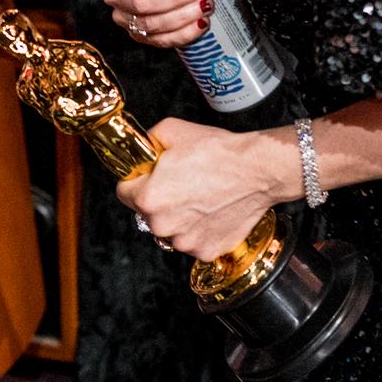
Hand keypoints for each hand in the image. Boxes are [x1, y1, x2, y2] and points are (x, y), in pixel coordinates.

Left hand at [114, 116, 288, 261]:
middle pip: (147, 213)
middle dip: (158, 199)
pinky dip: (201, 229)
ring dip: (179, 217)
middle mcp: (163, 225)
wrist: (258, 169)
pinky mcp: (207, 251)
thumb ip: (147, 142)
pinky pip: (194, 241)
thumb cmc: (219, 152)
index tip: (149, 176)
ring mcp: (186, 241)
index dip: (136, 180)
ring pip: (171, 229)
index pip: (123, 192)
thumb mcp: (171, 130)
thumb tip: (142, 150)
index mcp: (149, 197)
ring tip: (200, 196)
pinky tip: (212, 210)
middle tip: (182, 182)